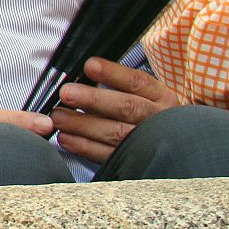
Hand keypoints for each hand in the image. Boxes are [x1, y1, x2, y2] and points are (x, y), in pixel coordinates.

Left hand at [52, 58, 179, 163]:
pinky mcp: (135, 162)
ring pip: (116, 133)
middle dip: (94, 100)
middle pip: (127, 108)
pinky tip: (66, 137)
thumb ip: (117, 83)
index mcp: (161, 97)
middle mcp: (157, 119)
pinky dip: (84, 146)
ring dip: (83, 125)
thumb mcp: (145, 94)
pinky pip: (108, 155)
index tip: (89, 66)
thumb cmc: (146, 113)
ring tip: (59, 117)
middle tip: (66, 93)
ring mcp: (148, 143)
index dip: (113, 73)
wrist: (170, 146)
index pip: (138, 82)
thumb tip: (83, 72)